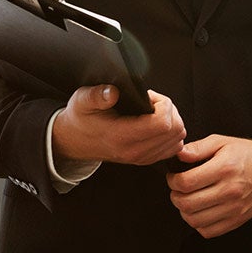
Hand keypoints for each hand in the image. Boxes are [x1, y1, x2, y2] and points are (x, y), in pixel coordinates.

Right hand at [51, 85, 184, 165]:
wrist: (74, 141)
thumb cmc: (81, 119)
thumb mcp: (81, 101)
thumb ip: (96, 96)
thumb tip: (112, 93)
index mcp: (120, 136)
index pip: (162, 123)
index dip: (163, 104)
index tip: (150, 97)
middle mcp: (134, 151)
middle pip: (175, 130)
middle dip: (170, 110)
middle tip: (153, 102)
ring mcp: (141, 158)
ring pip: (177, 139)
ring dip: (172, 121)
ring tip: (153, 112)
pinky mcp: (146, 159)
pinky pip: (173, 148)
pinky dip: (171, 133)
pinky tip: (157, 123)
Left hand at [168, 135, 251, 238]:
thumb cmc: (246, 154)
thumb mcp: (222, 142)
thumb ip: (198, 147)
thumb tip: (179, 155)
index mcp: (224, 168)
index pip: (187, 182)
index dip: (173, 181)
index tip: (174, 178)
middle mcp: (230, 190)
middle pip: (188, 203)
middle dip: (175, 196)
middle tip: (178, 190)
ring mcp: (234, 208)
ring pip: (194, 220)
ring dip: (184, 211)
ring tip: (188, 200)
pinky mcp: (237, 221)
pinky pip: (208, 231)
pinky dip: (198, 224)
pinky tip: (200, 211)